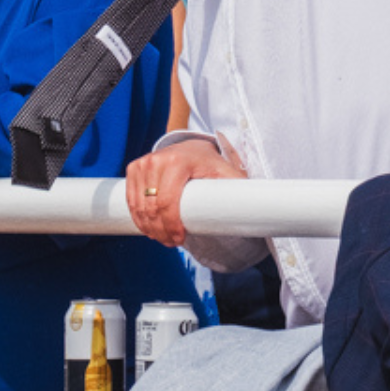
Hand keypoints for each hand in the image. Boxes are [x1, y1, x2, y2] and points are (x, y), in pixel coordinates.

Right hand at [126, 138, 245, 246]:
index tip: (179, 240)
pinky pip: (131, 200)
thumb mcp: (226, 172)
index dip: (171, 226)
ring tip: (163, 237)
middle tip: (173, 243)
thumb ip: (239, 189)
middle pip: (152, 208)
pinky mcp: (135, 167)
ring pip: (140, 207)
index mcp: (179, 161)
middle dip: (161, 231)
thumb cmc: (211, 164)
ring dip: (149, 227)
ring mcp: (144, 163)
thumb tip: (258, 211)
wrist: (192, 147)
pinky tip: (149, 227)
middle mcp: (158, 160)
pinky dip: (138, 217)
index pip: (168, 202)